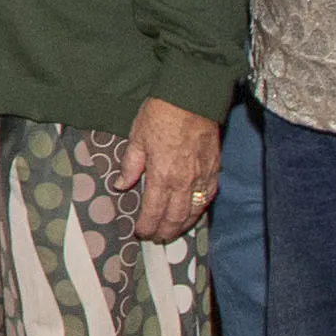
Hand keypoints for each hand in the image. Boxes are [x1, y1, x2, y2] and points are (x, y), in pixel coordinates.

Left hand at [115, 96, 223, 245]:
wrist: (192, 97)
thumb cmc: (162, 113)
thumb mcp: (137, 137)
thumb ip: (130, 165)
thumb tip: (121, 185)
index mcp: (162, 175)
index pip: (153, 211)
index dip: (147, 226)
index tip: (140, 232)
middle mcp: (184, 181)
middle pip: (175, 217)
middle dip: (165, 232)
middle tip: (156, 238)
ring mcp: (202, 176)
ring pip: (194, 211)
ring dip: (183, 226)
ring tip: (173, 232)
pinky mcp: (215, 169)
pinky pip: (208, 197)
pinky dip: (200, 209)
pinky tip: (193, 212)